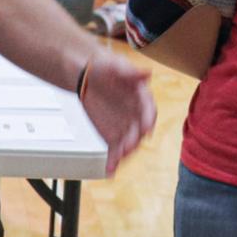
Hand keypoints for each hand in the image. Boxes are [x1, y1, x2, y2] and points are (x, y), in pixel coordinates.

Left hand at [78, 49, 156, 172]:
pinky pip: (115, 150)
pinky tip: (109, 170)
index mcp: (142, 97)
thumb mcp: (116, 66)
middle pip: (139, 131)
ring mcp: (125, 127)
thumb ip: (131, 72)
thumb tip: (147, 73)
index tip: (147, 127)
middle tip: (127, 147)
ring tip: (116, 158)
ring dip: (124, 153)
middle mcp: (136, 115)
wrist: (87, 77)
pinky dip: (113, 161)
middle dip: (134, 140)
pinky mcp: (112, 136)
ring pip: (128, 144)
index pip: (149, 110)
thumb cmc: (104, 68)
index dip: (148, 119)